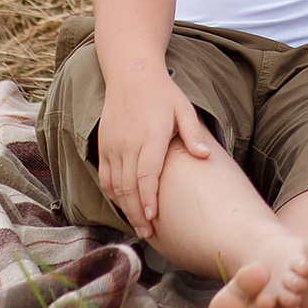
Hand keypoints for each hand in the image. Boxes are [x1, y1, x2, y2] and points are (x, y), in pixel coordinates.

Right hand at [96, 71, 212, 235]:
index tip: (153, 218)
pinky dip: (112, 193)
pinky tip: (123, 205)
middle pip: (128, 186)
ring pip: (114, 185)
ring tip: (138, 225)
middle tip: (148, 233)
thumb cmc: (163, 93)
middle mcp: (128, 143)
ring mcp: (113, 145)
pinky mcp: (103, 145)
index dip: (148, 199)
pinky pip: (104, 176)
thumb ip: (193, 133)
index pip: (146, 175)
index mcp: (150, 136)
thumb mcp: (184, 108)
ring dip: (124, 207)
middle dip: (137, 213)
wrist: (131, 74)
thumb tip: (205, 156)